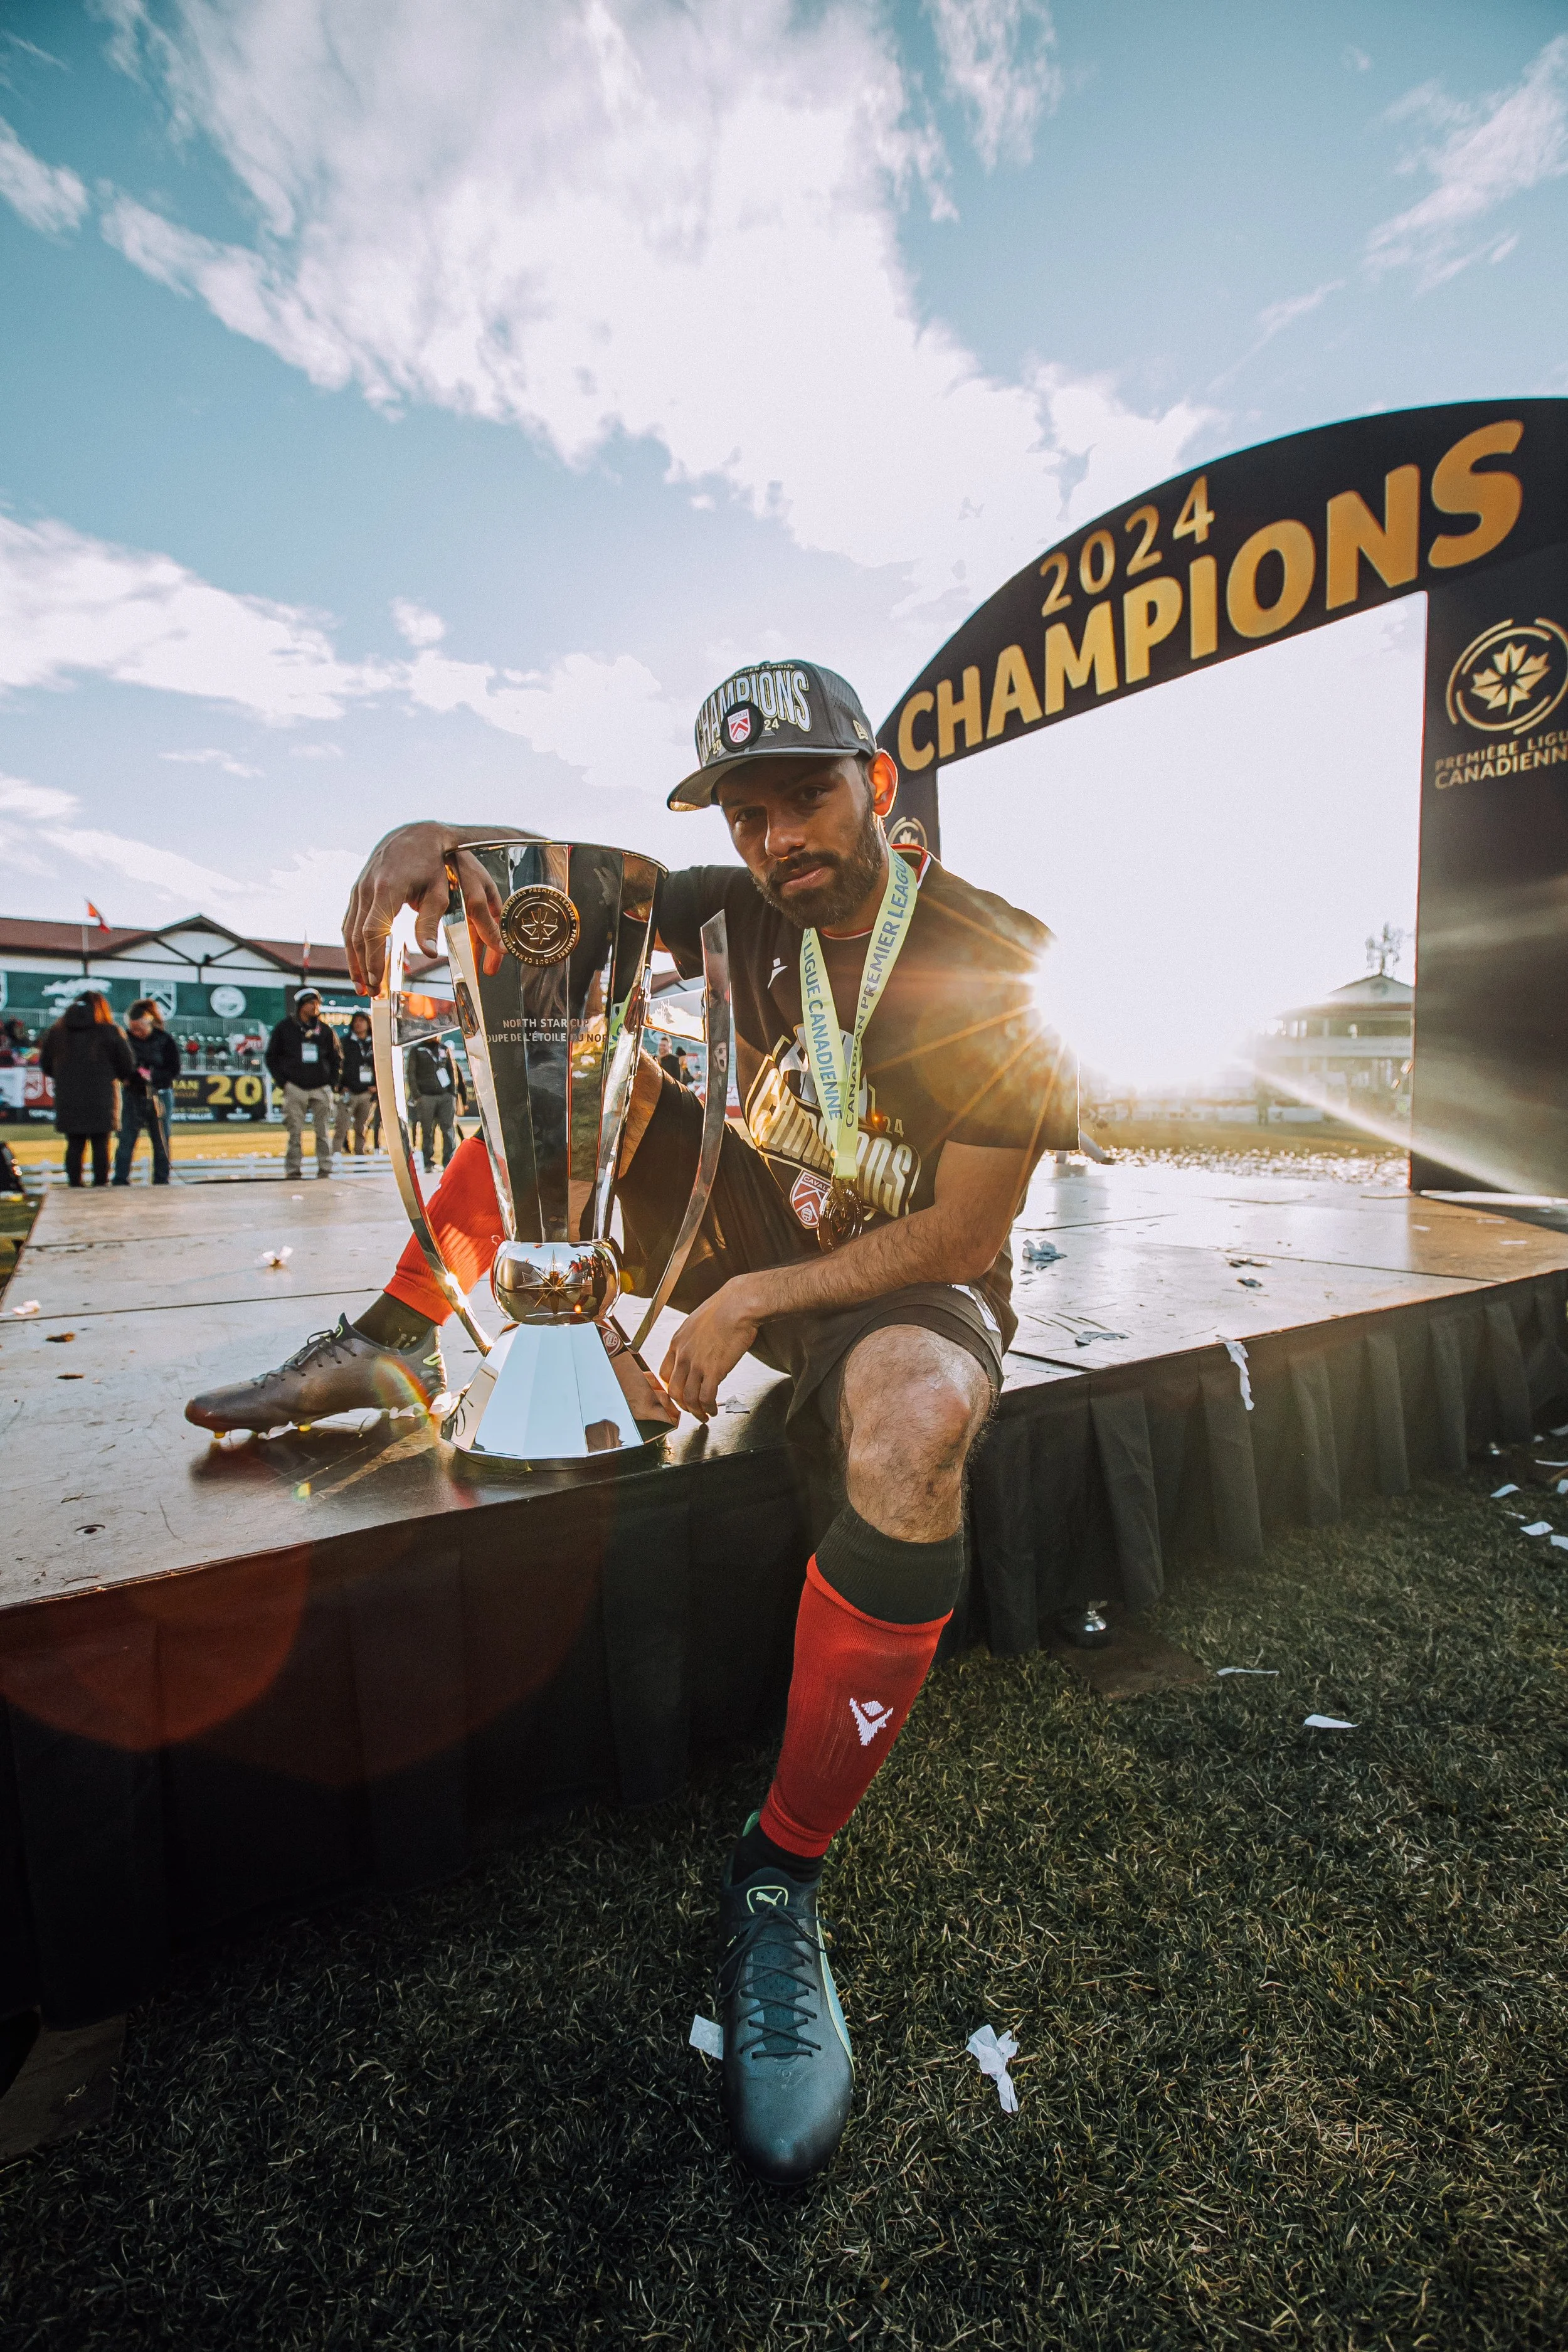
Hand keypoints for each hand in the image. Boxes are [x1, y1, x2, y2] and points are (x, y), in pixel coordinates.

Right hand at [341, 825, 505, 993]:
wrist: (416, 835)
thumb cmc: (433, 864)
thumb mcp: (438, 893)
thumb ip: (430, 923)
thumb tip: (429, 953)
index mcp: (387, 889)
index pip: (373, 932)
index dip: (372, 959)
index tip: (376, 982)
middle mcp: (367, 889)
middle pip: (357, 936)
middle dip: (362, 967)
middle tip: (370, 993)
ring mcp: (359, 888)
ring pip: (349, 930)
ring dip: (354, 959)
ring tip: (362, 985)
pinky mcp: (358, 890)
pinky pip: (350, 921)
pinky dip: (353, 944)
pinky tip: (359, 961)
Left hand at [659, 1277, 762, 1420]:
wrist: (737, 1305)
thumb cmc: (724, 1308)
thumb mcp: (697, 1321)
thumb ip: (693, 1339)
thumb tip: (699, 1347)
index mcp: (677, 1343)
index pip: (665, 1373)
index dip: (671, 1388)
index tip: (678, 1394)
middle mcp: (683, 1355)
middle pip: (674, 1390)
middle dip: (682, 1405)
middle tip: (691, 1410)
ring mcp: (697, 1364)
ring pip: (688, 1398)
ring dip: (696, 1411)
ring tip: (704, 1416)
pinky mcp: (713, 1371)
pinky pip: (706, 1397)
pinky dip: (708, 1408)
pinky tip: (714, 1410)